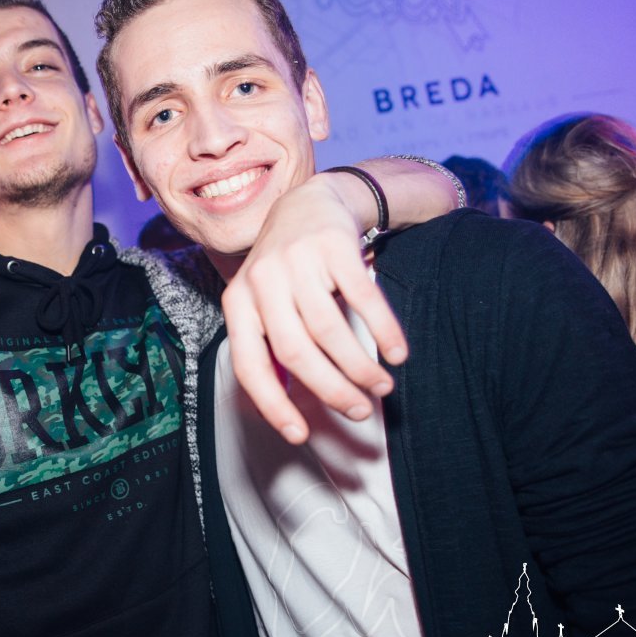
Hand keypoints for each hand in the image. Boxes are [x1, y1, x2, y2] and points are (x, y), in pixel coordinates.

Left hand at [222, 174, 407, 443]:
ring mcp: (296, 261)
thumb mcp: (263, 302)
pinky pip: (363, 299)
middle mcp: (261, 280)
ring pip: (329, 330)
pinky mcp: (333, 245)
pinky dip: (384, 331)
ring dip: (359, 367)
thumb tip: (288, 410)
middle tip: (358, 411)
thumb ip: (269, 345)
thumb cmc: (287, 269)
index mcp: (237, 302)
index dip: (273, 405)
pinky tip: (397, 353)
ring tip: (381, 387)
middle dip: (330, 390)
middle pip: (295, 351)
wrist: (311, 201)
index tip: (299, 435)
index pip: (249, 365)